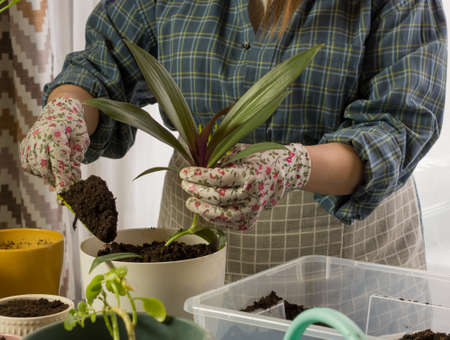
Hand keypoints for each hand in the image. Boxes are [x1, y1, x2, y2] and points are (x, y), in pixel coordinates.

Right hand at [20, 97, 89, 192]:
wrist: (59, 110)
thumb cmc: (74, 126)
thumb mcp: (82, 140)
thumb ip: (77, 158)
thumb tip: (73, 180)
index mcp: (55, 133)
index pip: (58, 160)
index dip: (62, 178)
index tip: (66, 192)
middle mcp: (38, 136)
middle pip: (44, 167)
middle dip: (55, 179)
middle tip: (65, 186)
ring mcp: (29, 141)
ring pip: (36, 168)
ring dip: (48, 175)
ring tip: (59, 169)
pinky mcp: (23, 145)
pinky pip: (29, 166)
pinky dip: (40, 170)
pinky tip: (49, 164)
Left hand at [179, 143, 310, 229]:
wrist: (281, 177)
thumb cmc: (256, 160)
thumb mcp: (239, 152)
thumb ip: (218, 158)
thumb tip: (193, 164)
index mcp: (250, 176)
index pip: (218, 178)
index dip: (198, 176)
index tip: (184, 172)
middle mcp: (253, 196)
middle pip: (217, 197)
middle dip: (196, 191)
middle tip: (184, 184)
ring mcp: (252, 212)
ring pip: (221, 215)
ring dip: (201, 209)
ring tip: (189, 202)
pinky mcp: (249, 222)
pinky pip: (226, 223)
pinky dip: (212, 218)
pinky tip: (202, 209)